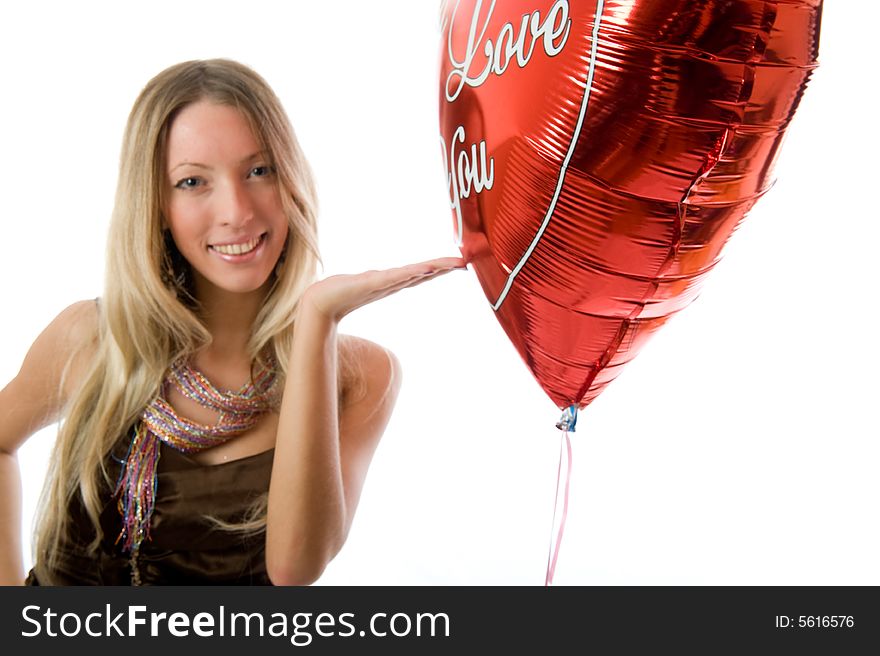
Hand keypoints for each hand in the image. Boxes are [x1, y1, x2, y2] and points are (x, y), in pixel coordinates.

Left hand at [301, 256, 465, 321]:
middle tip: (463, 263)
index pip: (422, 273)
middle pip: (423, 274)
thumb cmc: (341, 291)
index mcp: (393, 282)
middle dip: (443, 268)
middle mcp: (392, 284)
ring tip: (451, 264)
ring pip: (414, 275)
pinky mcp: (373, 283)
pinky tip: (422, 269)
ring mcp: (384, 284)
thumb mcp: (365, 282)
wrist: (321, 302)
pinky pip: (396, 277)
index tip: (460, 263)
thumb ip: (378, 279)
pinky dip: (410, 273)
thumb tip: (384, 277)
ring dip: (433, 269)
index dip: (440, 268)